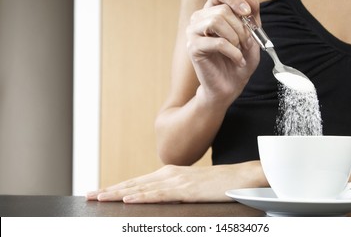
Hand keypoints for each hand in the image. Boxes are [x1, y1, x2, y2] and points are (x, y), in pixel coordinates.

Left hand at [86, 161, 263, 202]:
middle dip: (110, 189)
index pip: (137, 181)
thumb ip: (173, 189)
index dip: (117, 186)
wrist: (239, 177)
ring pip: (141, 188)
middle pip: (134, 182)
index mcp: (169, 173)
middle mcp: (169, 174)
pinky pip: (160, 194)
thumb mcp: (190, 186)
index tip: (100, 191)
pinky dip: (142, 196)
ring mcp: (177, 181)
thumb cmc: (216, 184)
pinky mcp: (186, 189)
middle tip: (89, 194)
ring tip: (100, 197)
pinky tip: (128, 199)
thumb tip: (158, 197)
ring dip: (119, 193)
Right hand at [186, 0, 260, 106]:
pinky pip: (217, 42)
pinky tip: (237, 60)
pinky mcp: (193, 48)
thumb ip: (251, 14)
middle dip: (241, 27)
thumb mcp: (252, 35)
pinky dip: (233, 51)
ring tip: (240, 50)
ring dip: (236, 37)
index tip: (247, 13)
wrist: (230, 86)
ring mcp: (193, 32)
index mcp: (213, 11)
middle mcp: (200, 18)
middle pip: (222, 8)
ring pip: (216, 20)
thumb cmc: (239, 60)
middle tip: (246, 43)